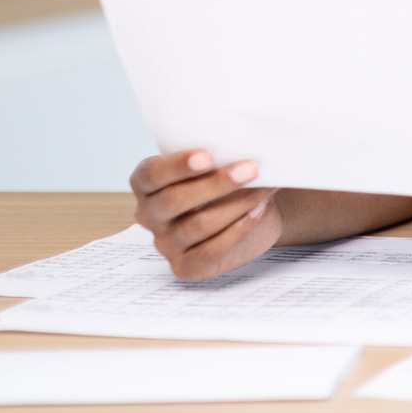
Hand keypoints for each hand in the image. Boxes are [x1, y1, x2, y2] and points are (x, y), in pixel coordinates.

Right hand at [130, 149, 282, 279]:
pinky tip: (257, 211)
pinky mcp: (186, 266)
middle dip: (216, 184)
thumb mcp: (219, 163)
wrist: (251, 209)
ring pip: (197, 225)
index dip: (176, 165)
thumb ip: (218, 155)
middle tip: (250, 169)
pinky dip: (238, 229)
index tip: (207, 155)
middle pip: (173, 201)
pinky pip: (210, 251)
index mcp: (148, 184)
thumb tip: (242, 146)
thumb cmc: (228, 181)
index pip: (151, 174)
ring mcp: (166, 243)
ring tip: (264, 188)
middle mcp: (151, 215)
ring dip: (236, 204)